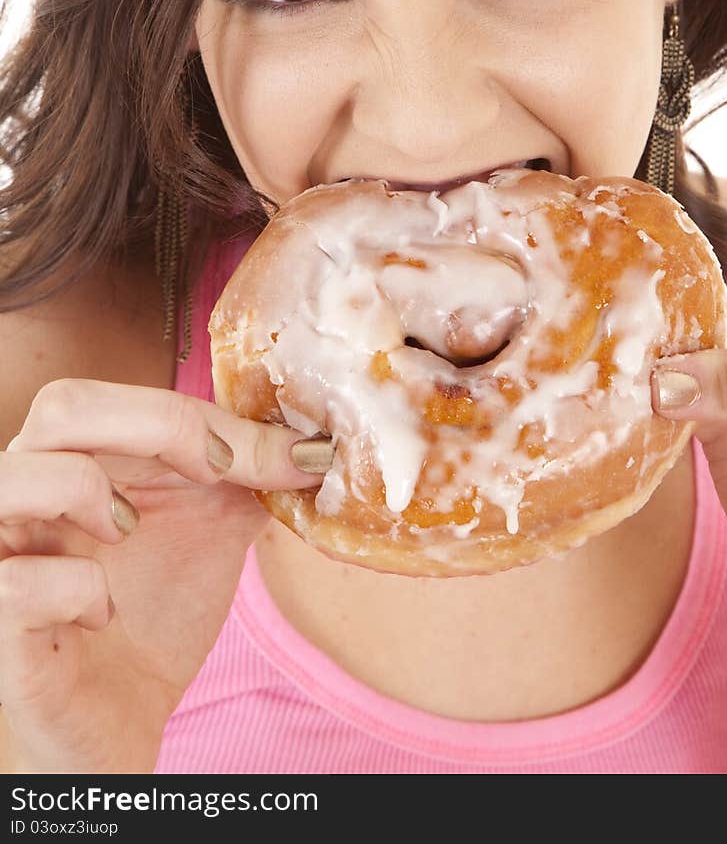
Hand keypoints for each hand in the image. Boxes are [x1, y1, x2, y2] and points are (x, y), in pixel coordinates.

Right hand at [0, 379, 324, 772]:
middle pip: (63, 404)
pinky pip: (19, 584)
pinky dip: (78, 592)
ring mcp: (4, 552)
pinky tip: (103, 616)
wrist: (121, 714)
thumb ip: (254, 469)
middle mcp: (28, 487)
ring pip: (16, 476)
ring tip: (126, 531)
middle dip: (158, 427)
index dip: (207, 415)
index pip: (127, 394)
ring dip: (88, 493)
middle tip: (212, 473)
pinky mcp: (0, 623)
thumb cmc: (153, 606)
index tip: (282, 454)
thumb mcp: (217, 523)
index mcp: (79, 452)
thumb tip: (315, 438)